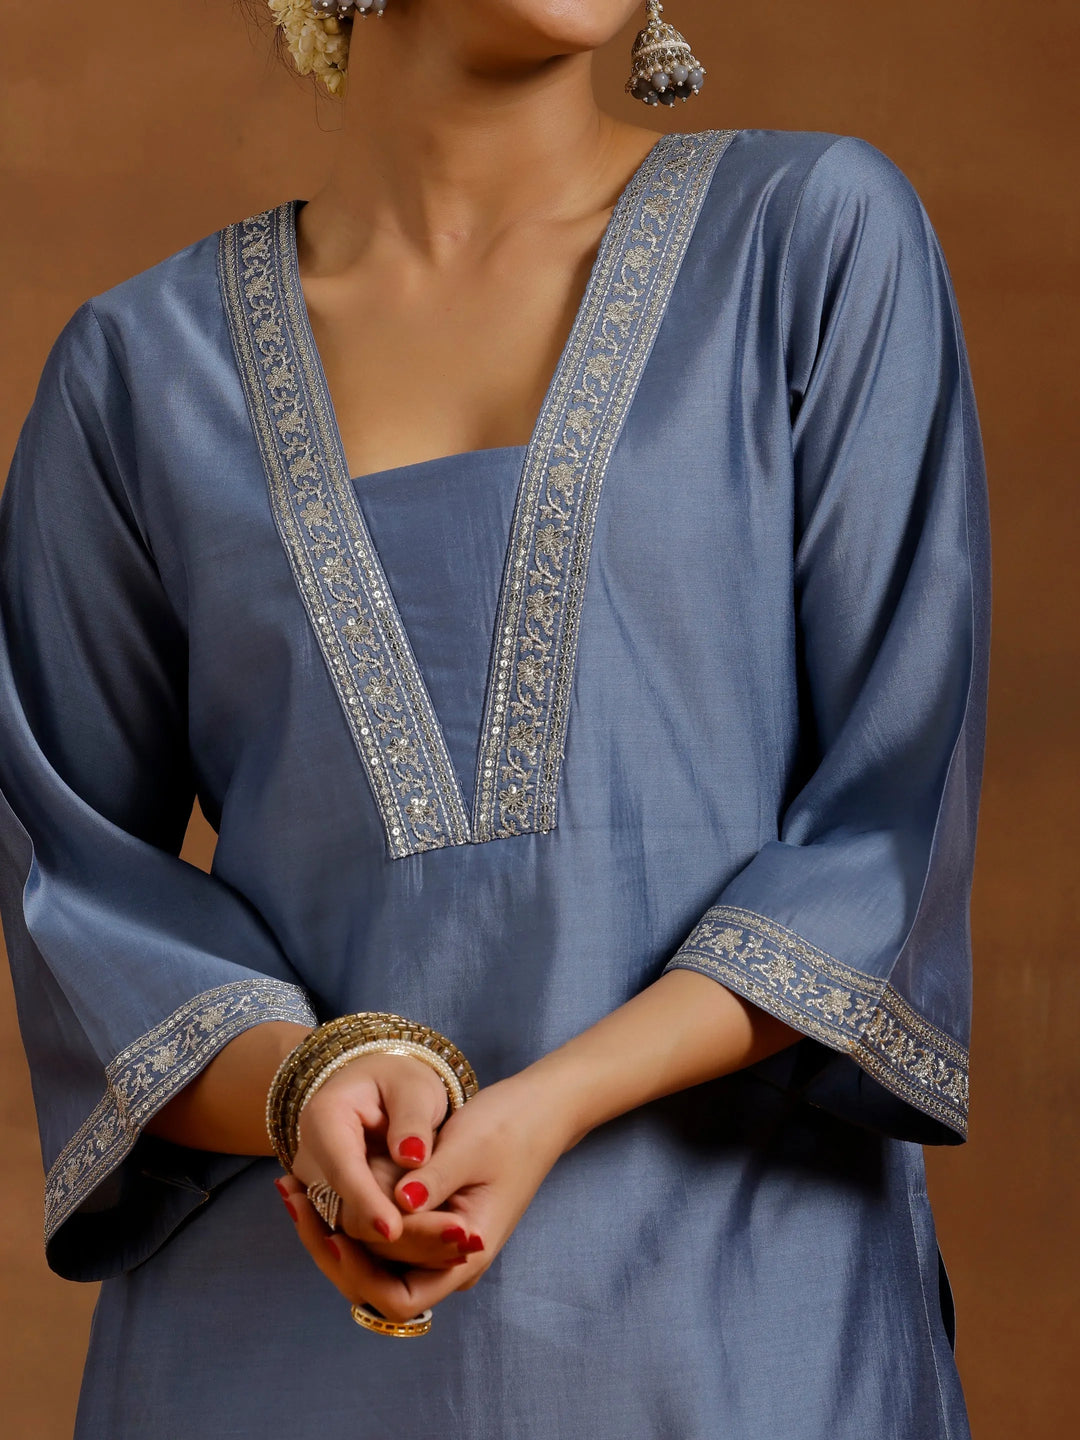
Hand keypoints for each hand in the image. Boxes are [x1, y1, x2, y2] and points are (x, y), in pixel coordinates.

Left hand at [278, 1069, 570, 1323]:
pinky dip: (350, 1216)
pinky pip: (380, 1236)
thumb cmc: (509, 1128)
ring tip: (295, 1192)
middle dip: (333, 1251)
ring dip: (335, 1233)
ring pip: (373, 1262)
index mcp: (464, 1256)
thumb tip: (396, 1203)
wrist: (539, 1111)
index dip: (359, 1273)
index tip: (331, 1231)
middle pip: (376, 1286)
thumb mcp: (469, 1147)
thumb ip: (432, 1179)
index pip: (398, 1299)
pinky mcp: (428, 1222)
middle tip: (295, 1204)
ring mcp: (437, 1245)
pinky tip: (321, 1185)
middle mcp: (448, 1262)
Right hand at [284, 1051, 469, 1269]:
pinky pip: (359, 1234)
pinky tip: (437, 1251)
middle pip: (344, 1210)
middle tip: (446, 1245)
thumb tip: (412, 1157)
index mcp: (323, 1119)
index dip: (367, 1201)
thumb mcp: (413, 1087)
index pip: (343, 1169)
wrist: (376, 1088)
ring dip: (398, 1247)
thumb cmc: (396, 1082)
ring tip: (450, 1251)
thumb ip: (413, 1119)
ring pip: (351, 1231)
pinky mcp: (334, 1207)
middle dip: (392, 1233)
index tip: (394, 1229)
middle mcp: (311, 1159)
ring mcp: (318, 1188)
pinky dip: (396, 1246)